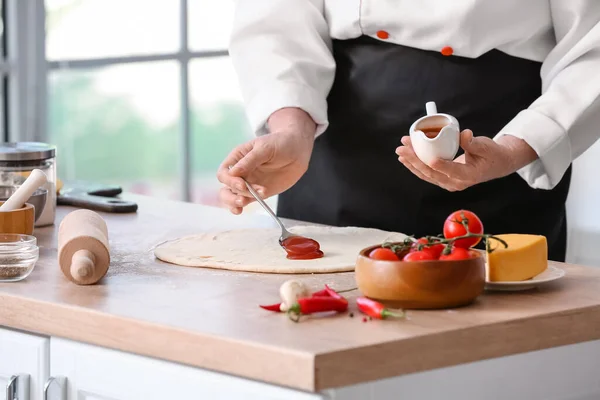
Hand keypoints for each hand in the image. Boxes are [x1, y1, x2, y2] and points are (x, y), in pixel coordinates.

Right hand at [217, 108, 315, 213]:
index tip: (242, 184)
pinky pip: (246, 201)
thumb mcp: (264, 148)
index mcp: (238, 158)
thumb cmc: (280, 143)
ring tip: (249, 200)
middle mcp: (240, 172)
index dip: (230, 181)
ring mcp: (249, 183)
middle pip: (226, 187)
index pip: (224, 173)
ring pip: (233, 196)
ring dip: (238, 202)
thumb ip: (249, 160)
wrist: (298, 150)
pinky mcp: (258, 192)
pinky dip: (241, 207)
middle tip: (243, 199)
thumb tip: (233, 172)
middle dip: (231, 195)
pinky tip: (241, 210)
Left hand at [395, 129, 537, 190]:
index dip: (441, 165)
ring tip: (400, 152)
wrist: (496, 164)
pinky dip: (415, 165)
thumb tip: (464, 134)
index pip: (452, 171)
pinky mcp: (443, 179)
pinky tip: (405, 158)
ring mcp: (448, 182)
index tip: (429, 159)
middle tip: (403, 149)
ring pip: (426, 175)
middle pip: (432, 173)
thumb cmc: (492, 154)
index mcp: (469, 176)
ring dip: (411, 162)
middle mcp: (456, 183)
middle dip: (415, 160)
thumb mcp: (486, 146)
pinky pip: (427, 173)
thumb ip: (473, 142)